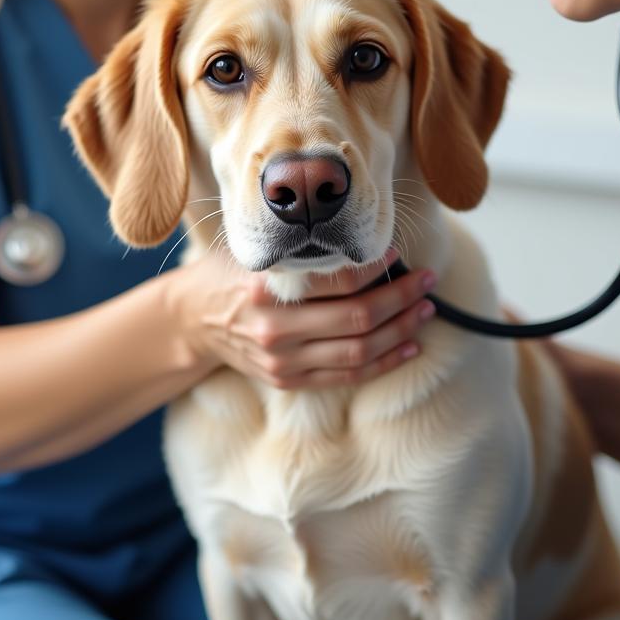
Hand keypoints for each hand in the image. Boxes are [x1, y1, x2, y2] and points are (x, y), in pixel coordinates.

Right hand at [170, 249, 437, 389]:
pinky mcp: (288, 380)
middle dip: (402, 300)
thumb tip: (358, 239)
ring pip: (358, 352)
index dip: (376, 268)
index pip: (337, 281)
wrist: (191, 319)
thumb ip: (296, 247)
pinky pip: (346, 376)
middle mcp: (274, 328)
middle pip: (357, 318)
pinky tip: (409, 346)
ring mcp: (281, 360)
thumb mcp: (253, 249)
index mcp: (266, 288)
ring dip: (400, 331)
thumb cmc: (228, 272)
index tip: (398, 252)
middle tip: (427, 282)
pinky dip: (383, 362)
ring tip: (425, 311)